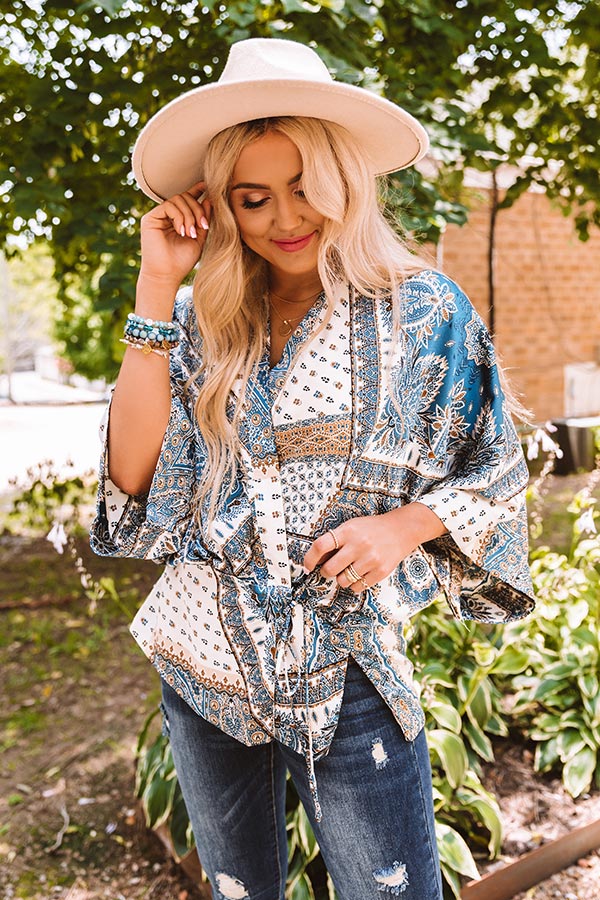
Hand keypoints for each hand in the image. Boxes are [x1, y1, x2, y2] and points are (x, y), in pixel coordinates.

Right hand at [139, 181, 211, 286]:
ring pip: (178, 199)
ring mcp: (158, 216)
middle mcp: (167, 215)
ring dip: (189, 215)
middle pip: (185, 197)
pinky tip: (181, 231)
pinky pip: (169, 206)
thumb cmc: (182, 261)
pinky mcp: (150, 218)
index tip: (208, 187)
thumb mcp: (199, 238)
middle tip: (203, 227)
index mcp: (178, 219)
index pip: (187, 200)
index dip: (197, 191)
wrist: (167, 275)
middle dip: (198, 209)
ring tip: (191, 233)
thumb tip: (208, 199)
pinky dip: (179, 217)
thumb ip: (203, 220)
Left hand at [303, 503, 446, 593]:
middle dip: (326, 572)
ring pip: (343, 581)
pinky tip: (359, 574)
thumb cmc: (372, 528)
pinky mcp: (381, 571)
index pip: (320, 546)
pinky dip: (354, 584)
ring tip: (349, 569)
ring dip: (341, 578)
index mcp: (348, 531)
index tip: (308, 566)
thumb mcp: (352, 526)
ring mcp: (370, 559)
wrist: (402, 529)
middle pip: (330, 569)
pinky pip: (357, 587)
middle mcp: (359, 545)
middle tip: (330, 569)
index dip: (309, 559)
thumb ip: (335, 540)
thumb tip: (317, 560)